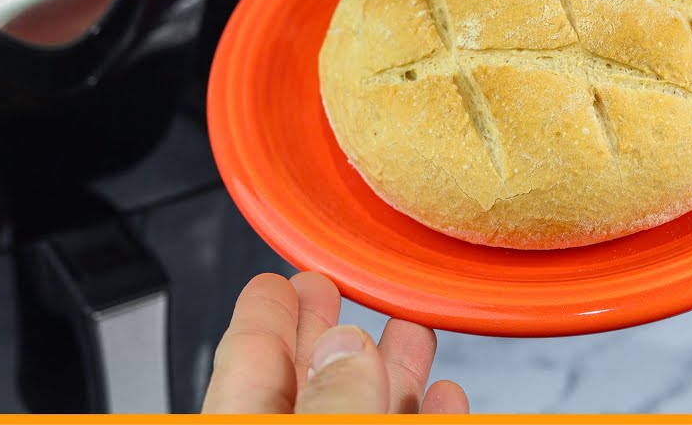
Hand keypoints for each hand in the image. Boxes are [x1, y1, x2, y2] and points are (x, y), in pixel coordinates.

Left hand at [202, 271, 469, 413]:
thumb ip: (332, 399)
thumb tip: (347, 348)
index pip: (247, 359)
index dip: (266, 311)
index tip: (279, 280)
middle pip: (309, 383)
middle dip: (333, 331)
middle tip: (344, 286)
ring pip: (365, 411)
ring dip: (393, 372)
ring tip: (411, 330)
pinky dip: (426, 416)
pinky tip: (444, 398)